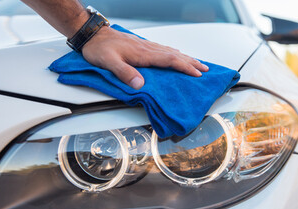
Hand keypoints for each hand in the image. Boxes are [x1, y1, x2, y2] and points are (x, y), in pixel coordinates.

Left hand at [81, 26, 208, 88]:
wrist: (92, 34)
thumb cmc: (99, 48)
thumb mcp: (108, 62)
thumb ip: (125, 73)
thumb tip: (140, 85)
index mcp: (143, 54)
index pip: (169, 60)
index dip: (185, 67)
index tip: (197, 73)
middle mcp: (147, 48)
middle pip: (175, 55)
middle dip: (191, 62)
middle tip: (205, 69)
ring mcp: (146, 46)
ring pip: (171, 51)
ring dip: (186, 57)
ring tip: (197, 63)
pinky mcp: (142, 45)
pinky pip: (164, 49)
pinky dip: (175, 53)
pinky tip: (176, 54)